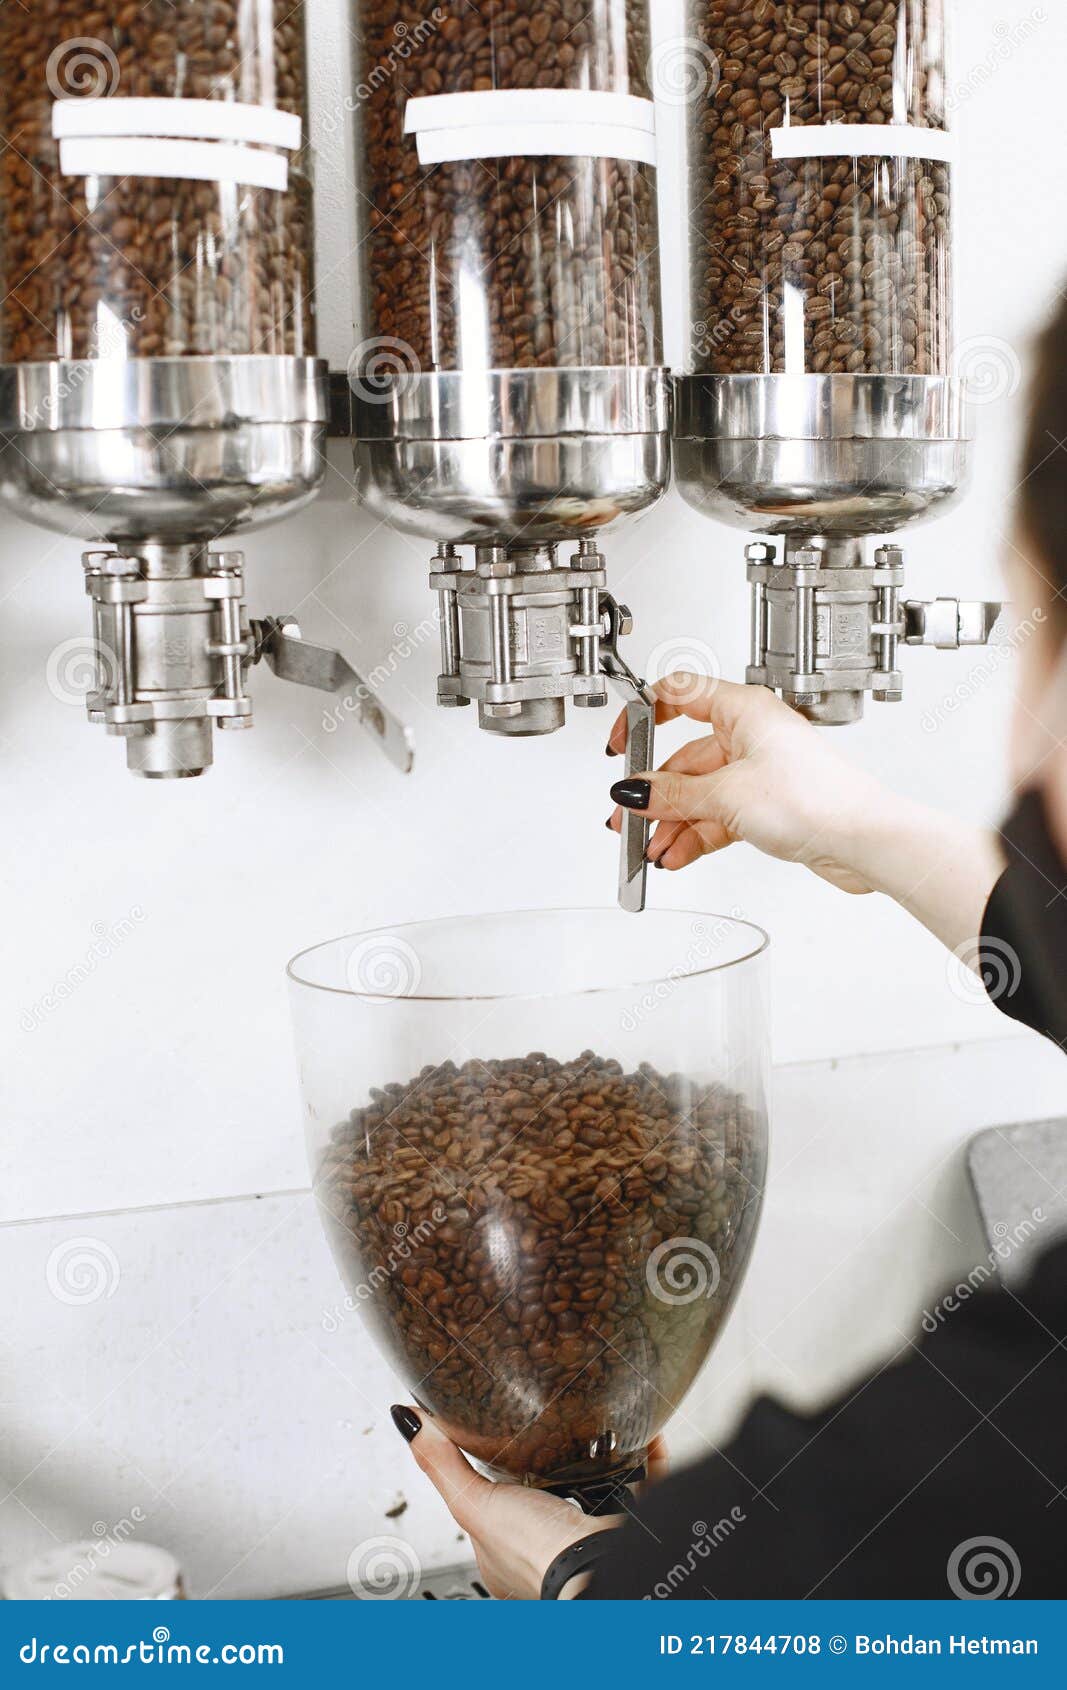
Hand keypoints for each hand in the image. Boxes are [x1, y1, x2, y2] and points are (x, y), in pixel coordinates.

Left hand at [392, 1407, 667, 1599]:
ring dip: (601, 1453)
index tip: (499, 1439)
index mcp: (509, 1553)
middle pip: (551, 1495)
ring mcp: (591, 1536)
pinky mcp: (632, 1522)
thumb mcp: (473, 1503)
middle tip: (556, 1420)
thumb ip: (441, 1462)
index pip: (497, 1507)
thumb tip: (406, 1420)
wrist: (596, 1567)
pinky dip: (647, 1452)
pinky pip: (645, 1480)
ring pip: (598, 1487)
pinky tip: (642, 1427)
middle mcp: (550, 1548)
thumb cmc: (533, 1553)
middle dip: (556, 1459)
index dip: (496, 1476)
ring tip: (596, 1417)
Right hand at [606, 674, 1002, 955]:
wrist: (862, 840)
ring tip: (651, 848)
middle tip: (626, 819)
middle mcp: (751, 735)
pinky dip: (695, 835)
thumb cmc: (817, 798)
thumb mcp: (726, 795)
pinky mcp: (768, 805)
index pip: (678, 694)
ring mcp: (759, 772)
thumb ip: (671, 794)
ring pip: (699, 793)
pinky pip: (717, 816)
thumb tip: (633, 791)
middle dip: (653, 793)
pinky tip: (677, 854)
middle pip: (684, 757)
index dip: (643, 715)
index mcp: (744, 709)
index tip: (622, 744)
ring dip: (671, 823)